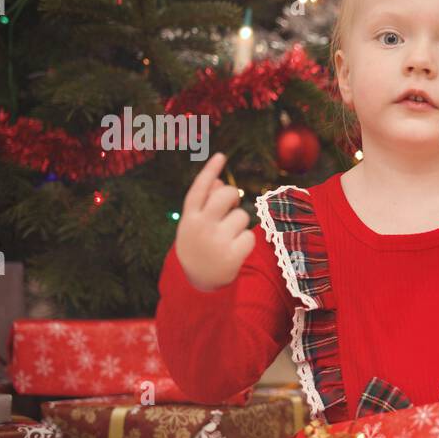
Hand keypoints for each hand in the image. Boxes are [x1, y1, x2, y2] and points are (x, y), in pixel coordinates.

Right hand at [175, 152, 254, 292]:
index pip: (199, 189)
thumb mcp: (194, 225)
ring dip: (239, 224)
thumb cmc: (198, 245)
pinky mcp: (231, 256)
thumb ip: (204, 204)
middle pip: (226, 195)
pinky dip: (246, 241)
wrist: (197, 282)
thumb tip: (218, 182)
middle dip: (233, 197)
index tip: (222, 155)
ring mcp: (216, 241)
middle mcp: (200, 227)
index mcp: (189, 217)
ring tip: (228, 238)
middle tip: (229, 208)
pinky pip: (250, 236)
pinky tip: (235, 250)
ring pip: (242, 216)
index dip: (210, 171)